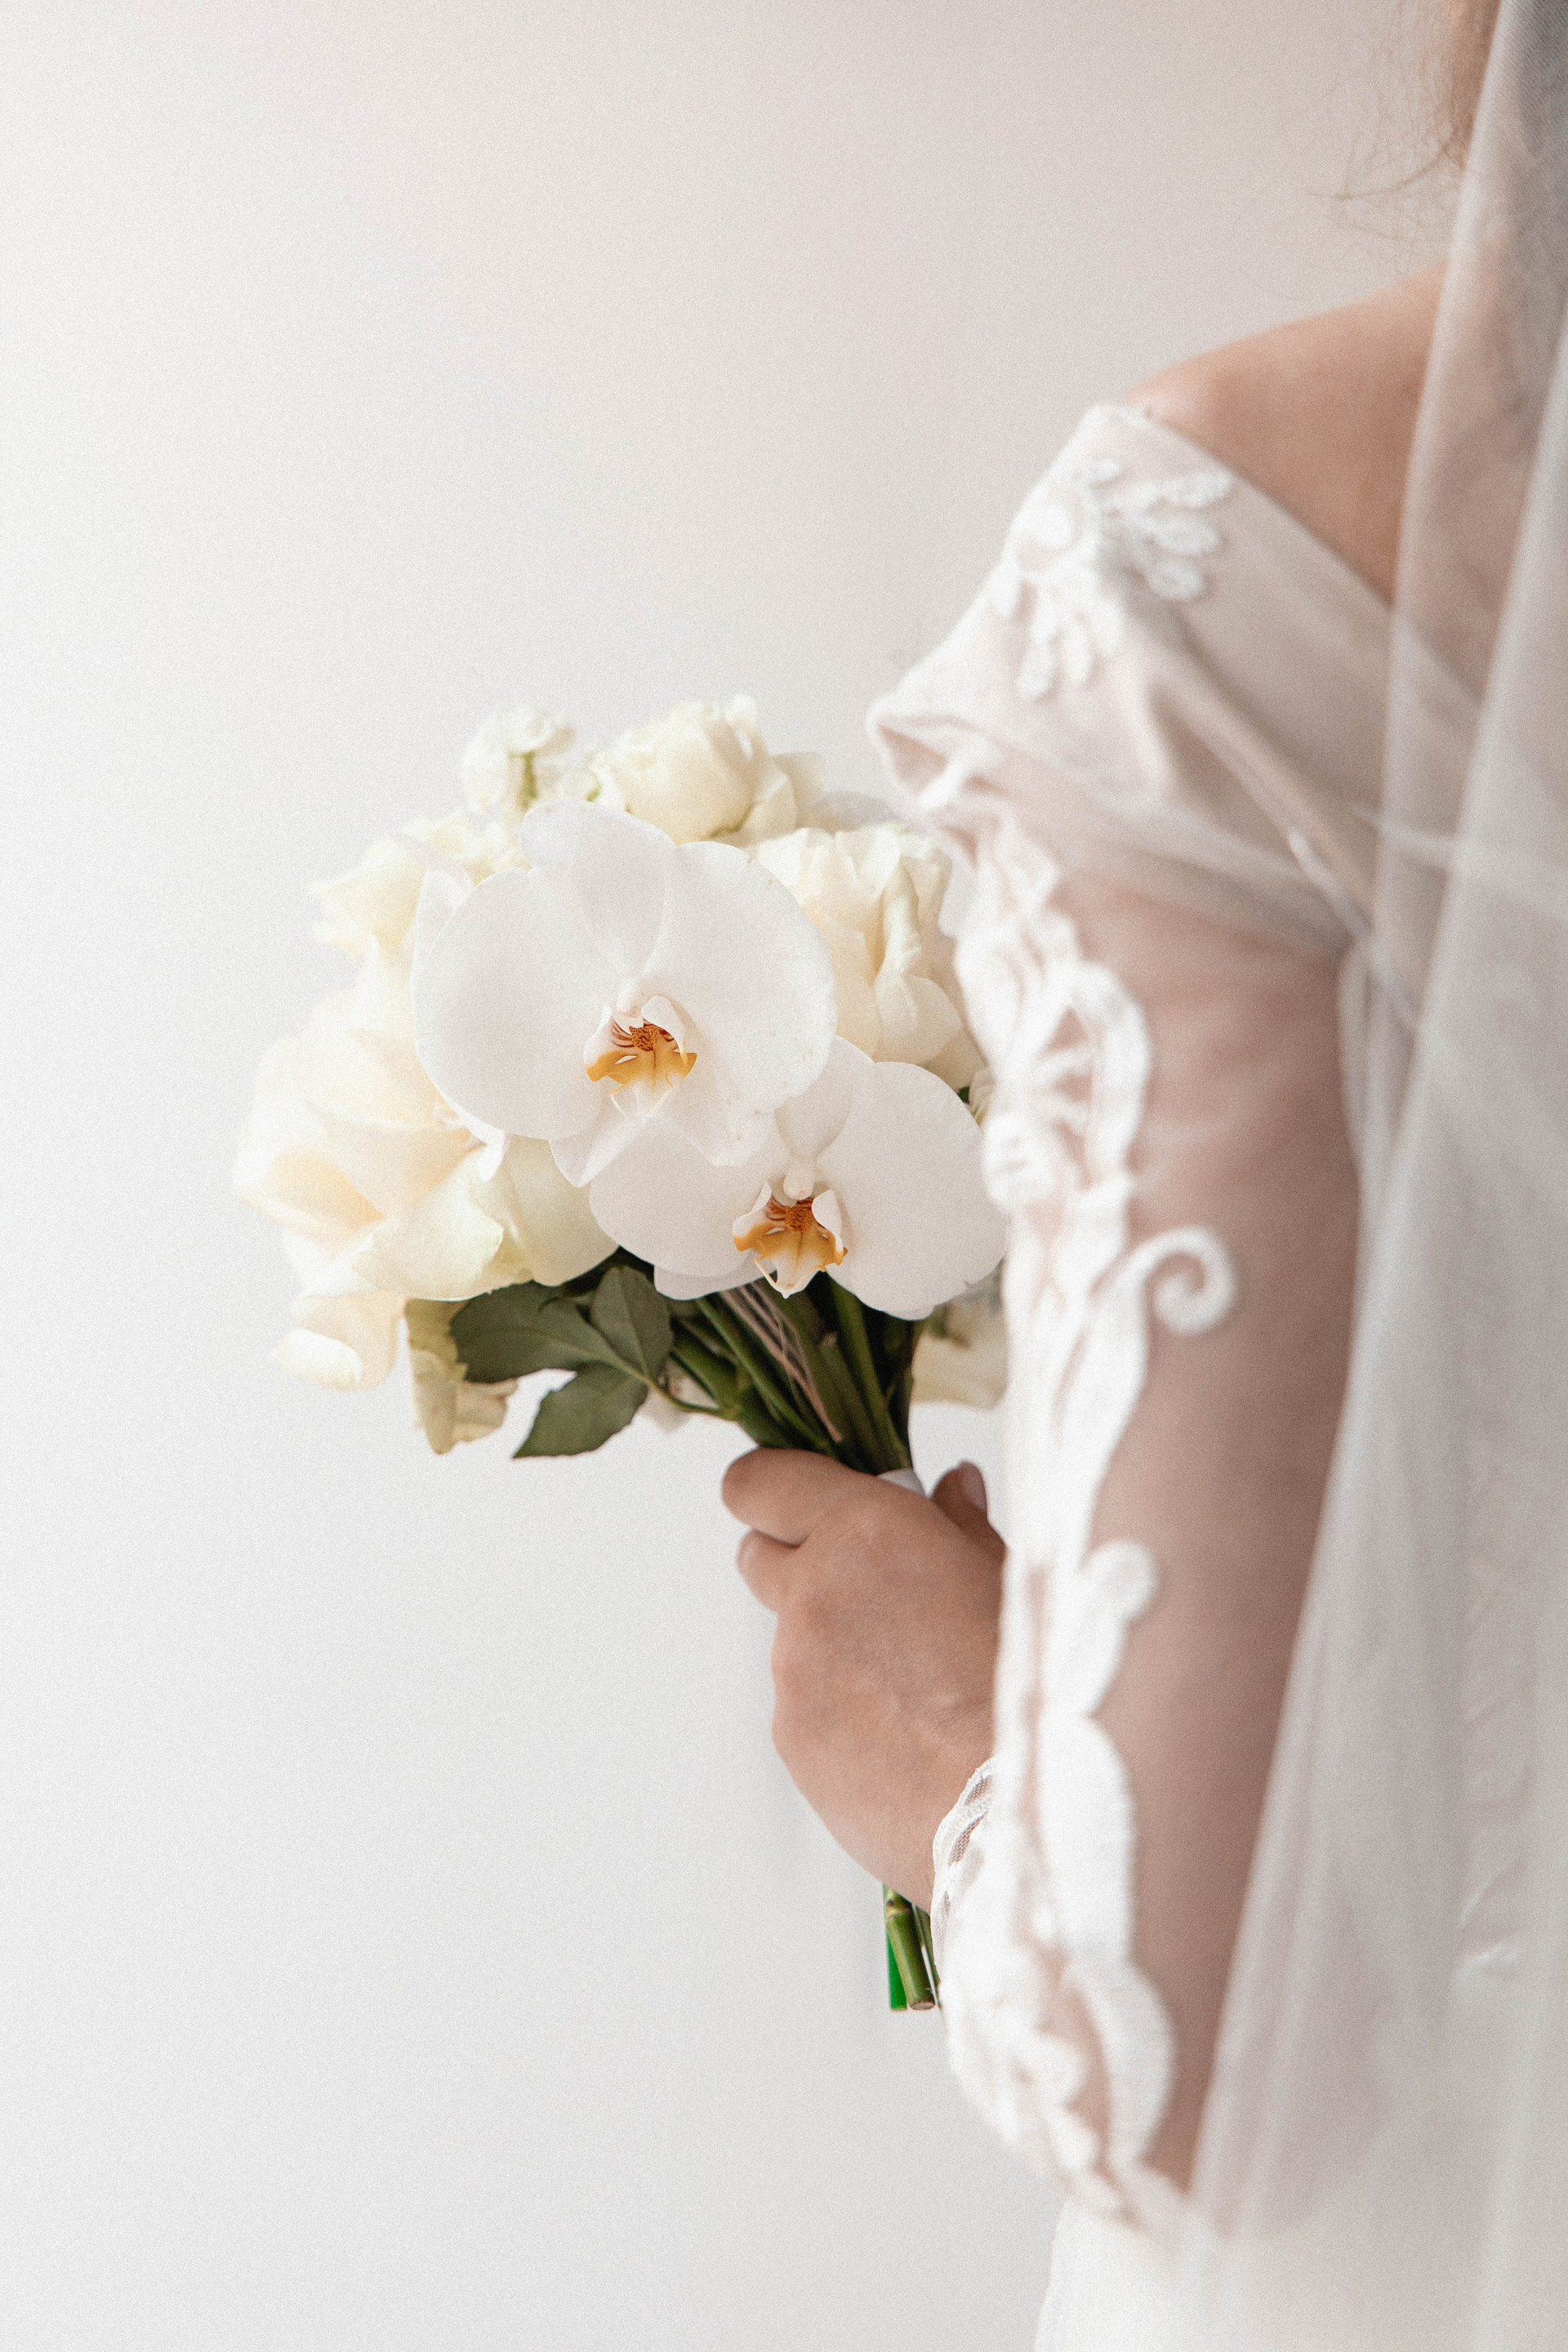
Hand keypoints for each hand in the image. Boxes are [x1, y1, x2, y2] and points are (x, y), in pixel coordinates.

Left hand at [722, 1451, 1003, 1908]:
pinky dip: (839, 1712)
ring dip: (833, 1647)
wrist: (1016, 1807)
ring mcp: (794, 1672)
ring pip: (792, 1640)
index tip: (800, 1500)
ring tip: (917, 1689)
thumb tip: (950, 1487)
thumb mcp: (1010, 1580)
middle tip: (870, 1589)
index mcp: (863, 1531)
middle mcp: (812, 1594)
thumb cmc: (1028, 1682)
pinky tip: (907, 1739)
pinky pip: (804, 1708)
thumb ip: (962, 1524)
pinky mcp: (791, 1740)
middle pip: (758, 1555)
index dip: (773, 1489)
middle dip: (800, 1562)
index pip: (759, 1483)